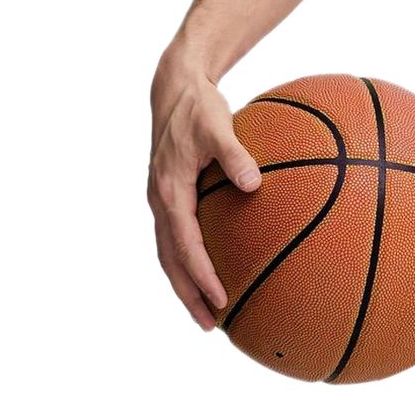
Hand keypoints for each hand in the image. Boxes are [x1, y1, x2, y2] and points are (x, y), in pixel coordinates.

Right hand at [148, 49, 261, 330]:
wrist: (175, 89)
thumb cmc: (198, 107)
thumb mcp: (217, 126)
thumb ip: (235, 154)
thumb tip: (253, 184)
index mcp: (169, 192)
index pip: (184, 245)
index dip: (201, 275)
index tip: (221, 298)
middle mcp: (160, 202)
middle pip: (171, 261)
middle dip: (188, 295)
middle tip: (210, 325)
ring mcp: (162, 200)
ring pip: (169, 253)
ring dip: (186, 282)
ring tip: (209, 309)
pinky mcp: (169, 195)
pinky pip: (177, 235)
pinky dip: (189, 257)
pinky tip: (213, 264)